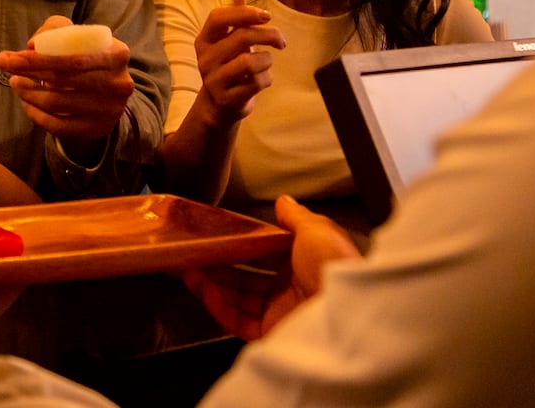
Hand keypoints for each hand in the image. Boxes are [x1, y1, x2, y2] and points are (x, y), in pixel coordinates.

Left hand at [0, 16, 134, 147]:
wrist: (108, 93)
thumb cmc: (86, 58)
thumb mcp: (77, 36)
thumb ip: (55, 30)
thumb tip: (34, 45)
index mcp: (117, 53)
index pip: (71, 58)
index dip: (36, 59)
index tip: (8, 58)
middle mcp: (119, 83)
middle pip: (62, 80)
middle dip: (27, 72)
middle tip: (5, 67)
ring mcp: (110, 110)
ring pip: (57, 103)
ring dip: (28, 93)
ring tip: (16, 83)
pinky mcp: (98, 130)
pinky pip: (58, 125)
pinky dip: (36, 114)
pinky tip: (27, 102)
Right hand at [178, 196, 359, 338]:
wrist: (346, 310)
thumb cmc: (336, 267)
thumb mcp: (317, 229)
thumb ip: (296, 216)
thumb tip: (283, 201)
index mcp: (305, 263)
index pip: (266, 252)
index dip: (242, 243)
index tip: (219, 234)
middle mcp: (292, 289)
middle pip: (247, 276)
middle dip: (219, 264)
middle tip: (195, 252)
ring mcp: (280, 312)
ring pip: (237, 298)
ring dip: (211, 282)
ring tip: (189, 267)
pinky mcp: (270, 332)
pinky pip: (236, 320)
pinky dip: (216, 304)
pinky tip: (202, 287)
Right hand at [192, 6, 284, 122]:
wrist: (218, 104)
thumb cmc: (230, 66)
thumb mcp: (228, 46)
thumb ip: (241, 29)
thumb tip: (264, 16)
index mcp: (204, 40)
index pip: (217, 18)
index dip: (243, 13)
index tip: (267, 16)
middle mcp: (205, 59)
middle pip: (242, 37)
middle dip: (269, 35)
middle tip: (281, 41)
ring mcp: (214, 80)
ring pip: (250, 61)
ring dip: (267, 60)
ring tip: (265, 63)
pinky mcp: (227, 99)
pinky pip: (257, 82)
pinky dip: (267, 78)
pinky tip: (262, 79)